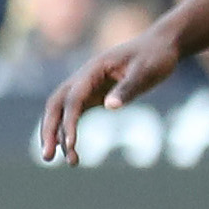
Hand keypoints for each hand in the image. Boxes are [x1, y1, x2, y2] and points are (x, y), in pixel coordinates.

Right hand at [39, 29, 182, 163]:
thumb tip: (109, 107)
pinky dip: (69, 131)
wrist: (160, 45)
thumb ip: (128, 88)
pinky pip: (74, 114)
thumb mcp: (146, 71)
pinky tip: (72, 151)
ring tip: (69, 162)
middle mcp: (84, 77)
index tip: (70, 145)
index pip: (73, 97)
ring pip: (61, 111)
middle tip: (48, 157)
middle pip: (55, 104)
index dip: (69, 121)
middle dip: (49, 130)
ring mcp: (87, 86)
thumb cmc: (155, 56)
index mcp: (93, 69)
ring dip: (57, 135)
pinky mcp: (94, 95)